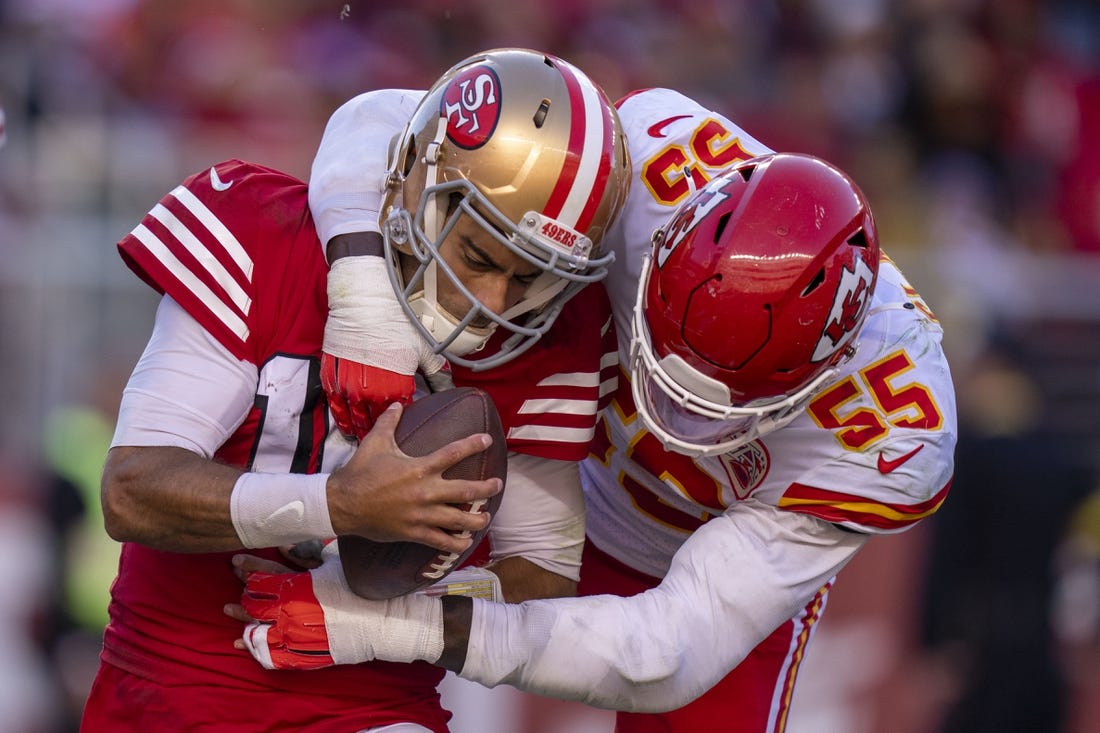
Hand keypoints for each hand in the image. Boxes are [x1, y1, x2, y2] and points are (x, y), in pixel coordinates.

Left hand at [226, 551, 442, 669]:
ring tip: (233, 615)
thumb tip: (289, 543)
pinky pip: (276, 656)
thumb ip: (310, 553)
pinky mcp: (310, 653)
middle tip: (231, 592)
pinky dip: (258, 649)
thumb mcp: (338, 561)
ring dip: (245, 623)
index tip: (235, 562)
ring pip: (261, 631)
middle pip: (257, 605)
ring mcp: (301, 635)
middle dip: (242, 598)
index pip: (265, 577)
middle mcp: (296, 611)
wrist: (391, 620)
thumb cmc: (366, 586)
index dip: (248, 568)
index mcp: (303, 586)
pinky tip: (246, 644)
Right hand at [323, 253, 449, 439]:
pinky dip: (341, 416)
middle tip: (383, 447)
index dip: (401, 425)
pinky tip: (346, 424)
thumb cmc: (398, 324)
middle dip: (377, 432)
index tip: (403, 434)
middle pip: (373, 422)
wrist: (365, 303)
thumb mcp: (424, 350)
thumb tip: (451, 391)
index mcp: (396, 387)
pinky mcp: (331, 376)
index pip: (399, 416)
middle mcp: (371, 391)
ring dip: (357, 429)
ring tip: (361, 438)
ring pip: (352, 417)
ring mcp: (348, 385)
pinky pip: (335, 404)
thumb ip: (437, 375)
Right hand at [325, 402, 501, 555]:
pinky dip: (456, 544)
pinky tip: (465, 543)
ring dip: (476, 519)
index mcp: (419, 468)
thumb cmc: (360, 472)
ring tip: (485, 518)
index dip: (473, 445)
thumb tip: (398, 403)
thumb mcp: (375, 442)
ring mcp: (422, 514)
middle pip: (466, 491)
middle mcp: (425, 491)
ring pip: (458, 520)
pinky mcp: (414, 532)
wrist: (343, 504)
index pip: (454, 453)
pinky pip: (441, 541)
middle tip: (497, 485)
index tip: (487, 440)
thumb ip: (389, 422)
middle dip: (486, 488)